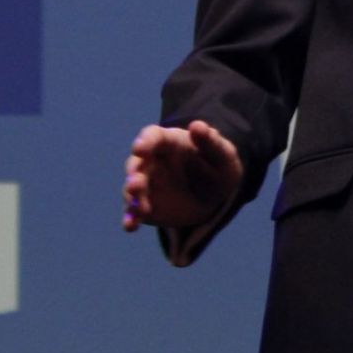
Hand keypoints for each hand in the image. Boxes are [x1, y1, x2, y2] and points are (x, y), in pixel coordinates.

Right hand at [122, 120, 242, 232]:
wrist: (216, 194)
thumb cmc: (218, 166)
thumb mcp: (222, 154)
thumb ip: (210, 141)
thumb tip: (196, 126)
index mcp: (168, 141)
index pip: (152, 136)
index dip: (145, 142)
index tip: (140, 148)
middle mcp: (151, 161)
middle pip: (137, 164)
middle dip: (134, 173)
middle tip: (136, 184)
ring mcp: (147, 184)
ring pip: (133, 189)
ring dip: (132, 197)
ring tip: (140, 209)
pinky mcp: (146, 206)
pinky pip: (134, 212)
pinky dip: (131, 219)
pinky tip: (130, 226)